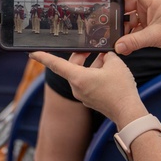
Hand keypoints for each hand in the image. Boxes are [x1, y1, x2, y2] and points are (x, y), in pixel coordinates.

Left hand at [30, 51, 147, 126]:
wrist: (128, 113)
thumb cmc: (120, 89)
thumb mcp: (115, 64)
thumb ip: (107, 55)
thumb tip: (105, 55)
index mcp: (78, 78)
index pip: (55, 64)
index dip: (43, 57)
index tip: (32, 53)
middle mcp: (76, 88)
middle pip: (73, 66)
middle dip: (83, 55)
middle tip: (93, 47)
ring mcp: (83, 96)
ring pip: (83, 74)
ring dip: (93, 65)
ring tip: (108, 60)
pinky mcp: (91, 101)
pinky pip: (89, 83)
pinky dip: (96, 76)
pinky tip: (109, 72)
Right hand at [95, 0, 160, 54]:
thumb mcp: (156, 36)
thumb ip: (134, 42)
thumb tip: (117, 47)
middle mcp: (148, 3)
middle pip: (124, 3)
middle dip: (113, 12)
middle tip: (100, 18)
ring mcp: (148, 13)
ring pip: (128, 17)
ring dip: (121, 27)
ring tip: (112, 37)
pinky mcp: (150, 24)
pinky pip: (134, 27)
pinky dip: (129, 35)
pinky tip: (124, 45)